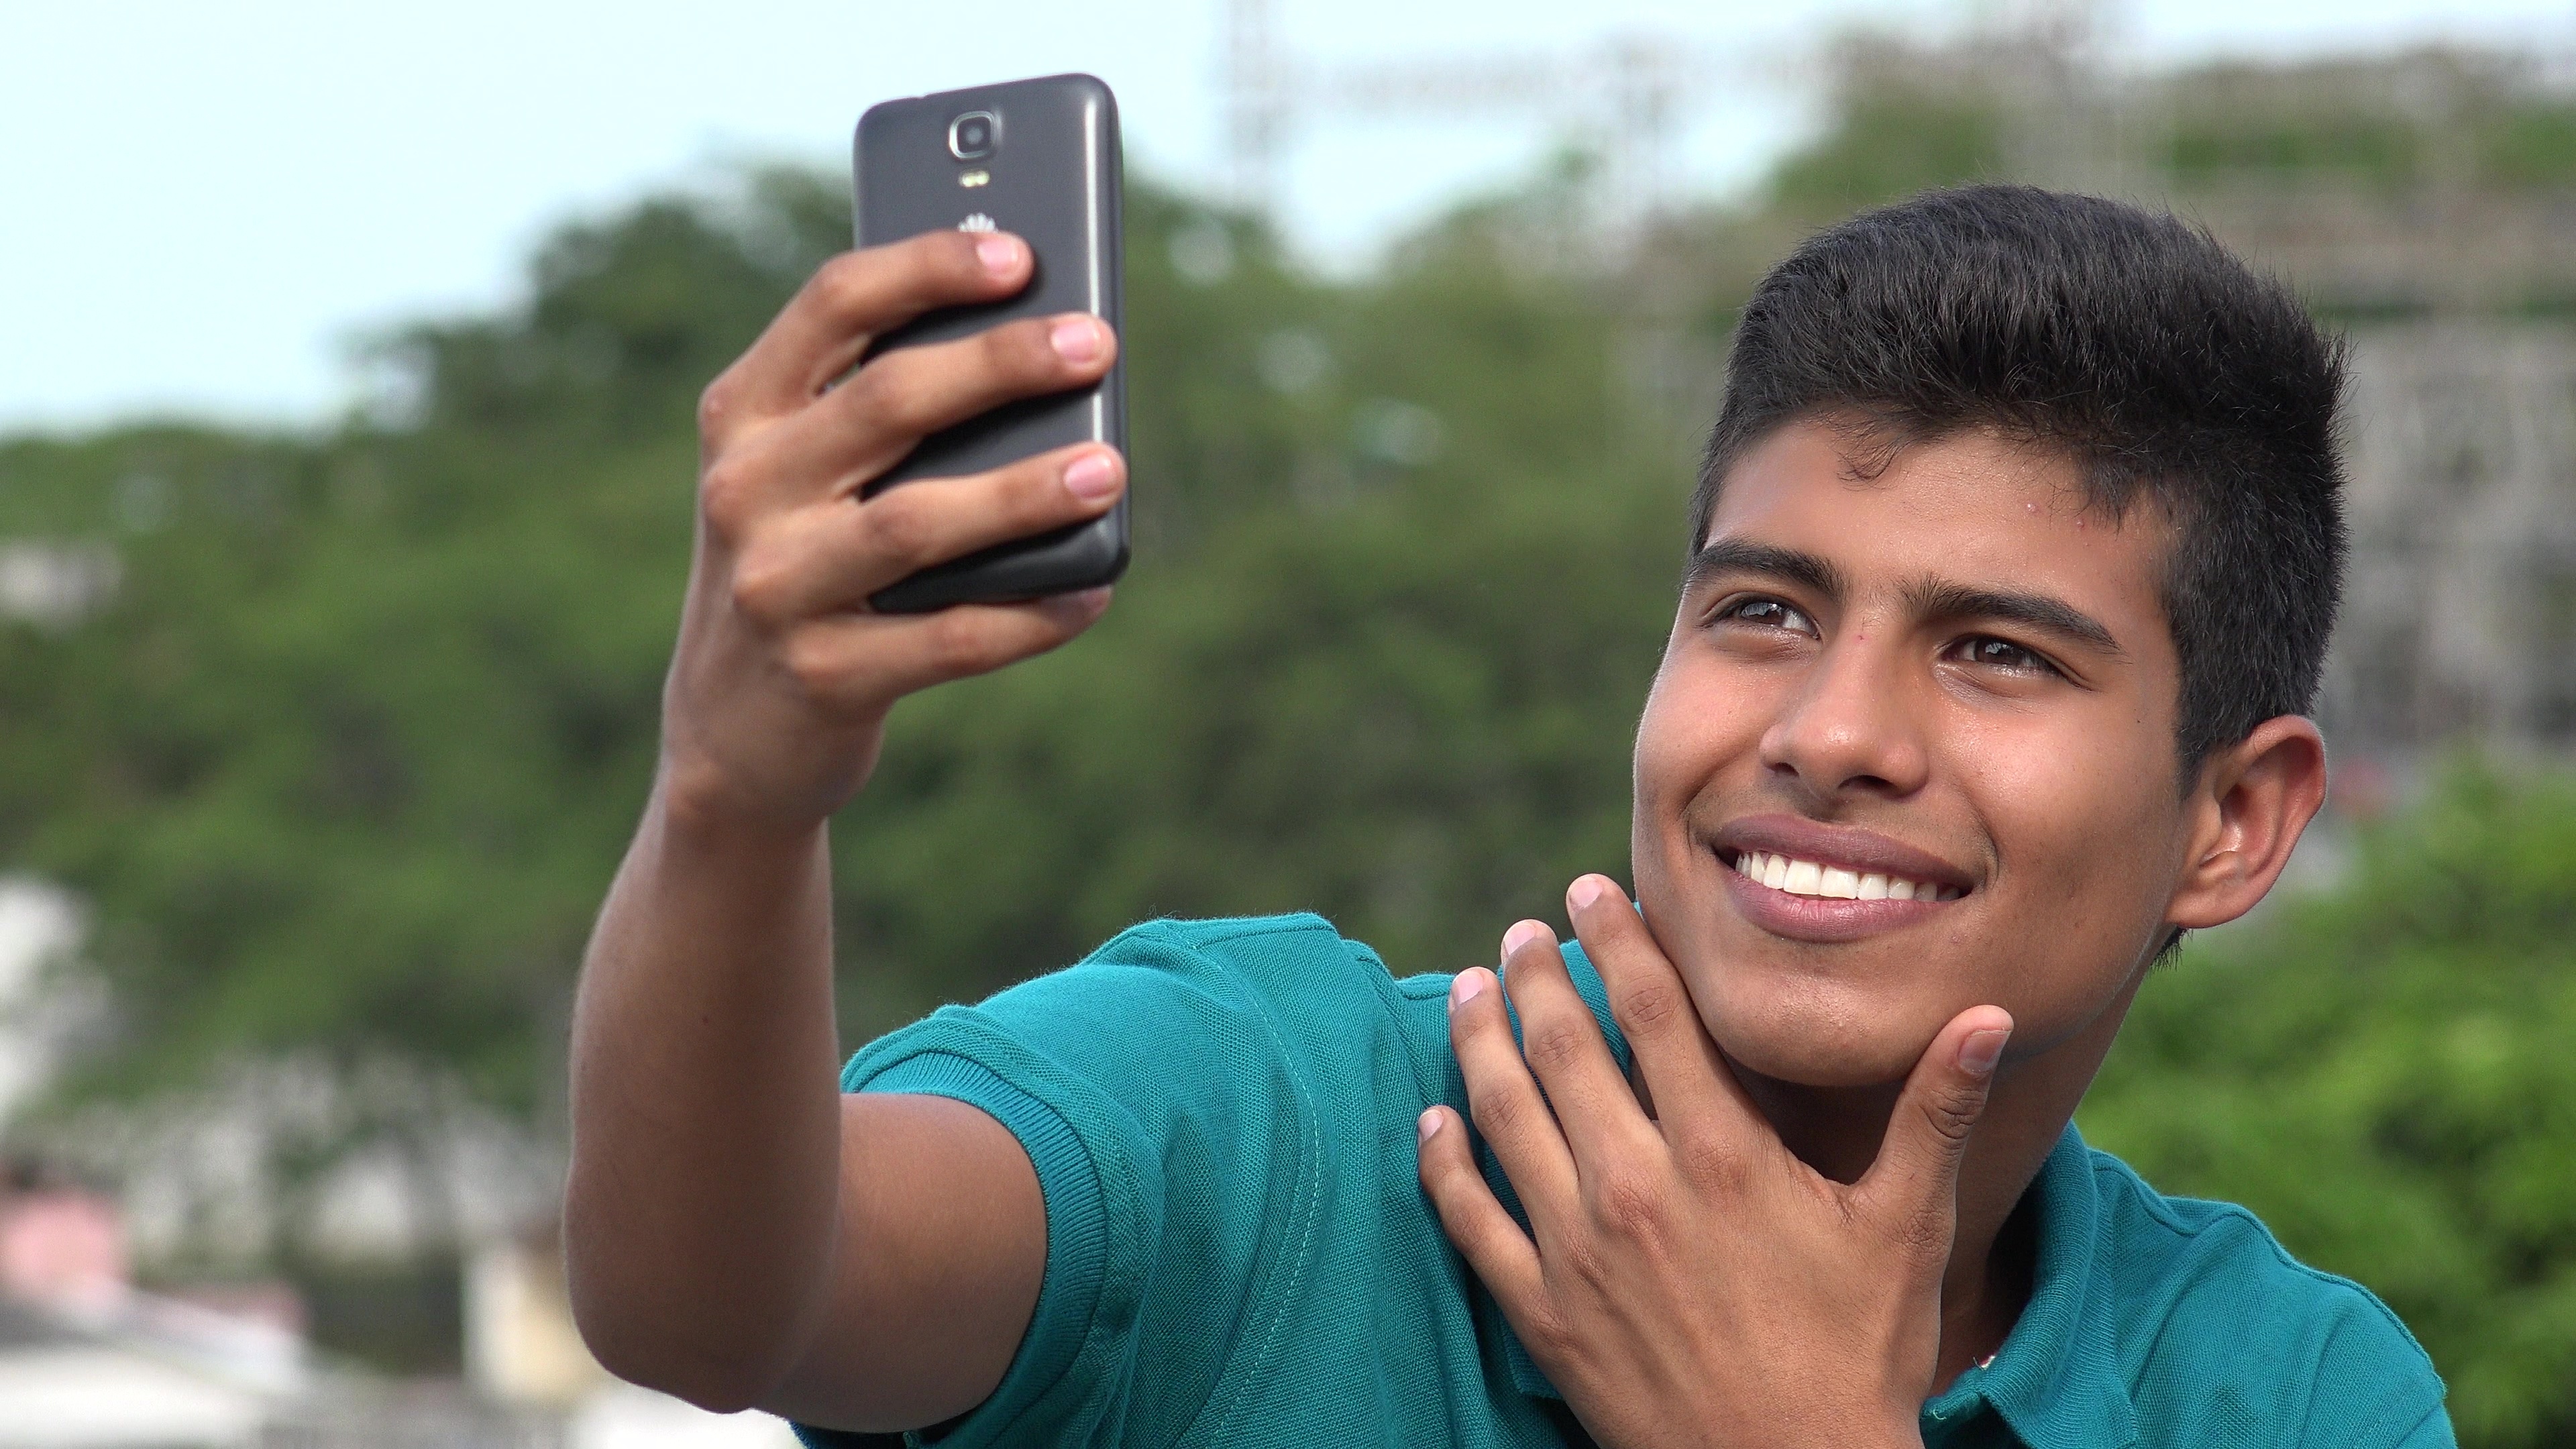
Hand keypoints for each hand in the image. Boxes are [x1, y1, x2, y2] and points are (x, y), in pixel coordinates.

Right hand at [660, 229, 1123, 830]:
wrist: (728, 732)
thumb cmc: (803, 565)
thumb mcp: (803, 477)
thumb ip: (881, 412)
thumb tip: (1041, 348)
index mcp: (744, 414)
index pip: (832, 304)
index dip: (927, 266)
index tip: (1020, 254)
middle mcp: (746, 489)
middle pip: (886, 401)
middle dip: (1000, 364)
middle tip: (1094, 345)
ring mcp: (777, 586)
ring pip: (917, 523)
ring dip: (1023, 493)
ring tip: (1108, 470)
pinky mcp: (824, 677)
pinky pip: (948, 640)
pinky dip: (1029, 616)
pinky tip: (1091, 593)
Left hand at [1416, 874, 2011, 1448]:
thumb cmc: (1858, 1355)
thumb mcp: (1909, 1230)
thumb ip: (1936, 1114)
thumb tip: (1990, 1016)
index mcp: (1723, 1156)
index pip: (1652, 1011)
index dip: (1615, 939)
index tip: (1589, 890)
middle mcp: (1637, 1190)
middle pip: (1563, 1048)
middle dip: (1532, 976)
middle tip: (1518, 933)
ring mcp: (1580, 1252)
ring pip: (1504, 1118)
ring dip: (1479, 1044)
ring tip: (1467, 992)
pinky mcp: (1542, 1315)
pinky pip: (1471, 1222)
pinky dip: (1443, 1164)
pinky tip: (1431, 1122)